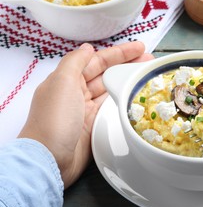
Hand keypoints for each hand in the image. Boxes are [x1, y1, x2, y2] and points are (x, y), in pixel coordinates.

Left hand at [18, 41, 153, 187]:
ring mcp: (87, 110)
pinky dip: (125, 102)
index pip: (97, 61)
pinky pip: (113, 109)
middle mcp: (77, 93)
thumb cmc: (53, 120)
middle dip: (128, 66)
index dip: (118, 53)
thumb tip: (87, 48)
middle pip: (107, 74)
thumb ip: (75, 61)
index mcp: (68, 79)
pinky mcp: (95, 126)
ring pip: (112, 91)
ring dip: (129, 82)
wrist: (50, 159)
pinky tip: (137, 99)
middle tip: (149, 61)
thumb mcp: (61, 82)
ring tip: (148, 77)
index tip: (139, 48)